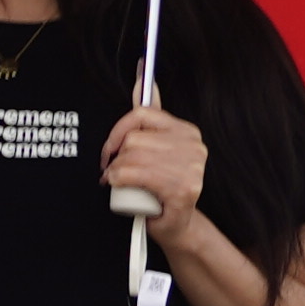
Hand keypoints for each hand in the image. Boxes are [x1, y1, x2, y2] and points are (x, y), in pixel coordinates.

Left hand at [102, 104, 210, 228]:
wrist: (175, 225)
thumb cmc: (160, 188)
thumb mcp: (154, 150)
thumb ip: (149, 117)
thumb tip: (143, 80)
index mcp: (187, 131)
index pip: (142, 113)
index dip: (118, 130)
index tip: (110, 147)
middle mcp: (194, 147)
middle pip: (134, 138)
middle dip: (116, 158)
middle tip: (114, 172)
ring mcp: (192, 168)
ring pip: (132, 157)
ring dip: (116, 172)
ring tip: (118, 182)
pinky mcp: (183, 189)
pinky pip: (137, 175)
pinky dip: (120, 181)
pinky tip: (122, 188)